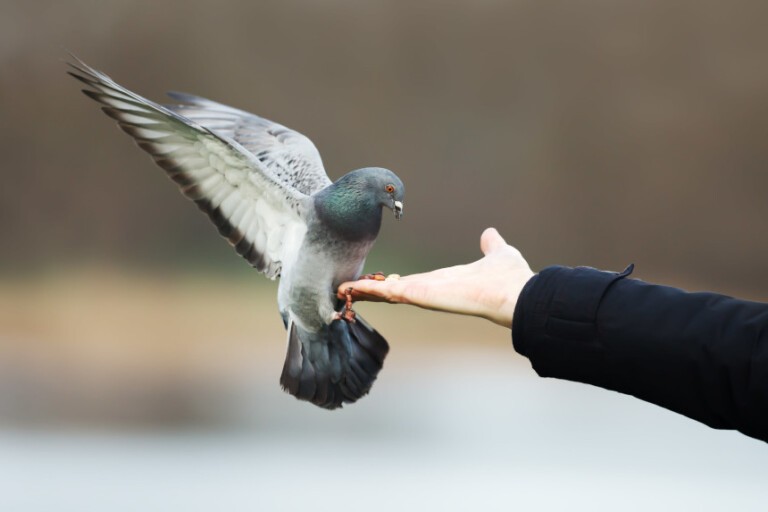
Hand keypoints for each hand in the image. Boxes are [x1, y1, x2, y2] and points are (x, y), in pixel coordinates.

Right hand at [337, 228, 534, 327]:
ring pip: (388, 293)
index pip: (414, 283)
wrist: (517, 294)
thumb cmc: (510, 279)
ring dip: (364, 291)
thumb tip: (490, 235)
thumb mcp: (498, 253)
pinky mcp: (422, 294)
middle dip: (372, 290)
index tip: (380, 282)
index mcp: (446, 281)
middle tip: (348, 289)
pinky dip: (368, 291)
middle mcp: (432, 290)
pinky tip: (349, 290)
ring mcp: (425, 294)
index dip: (396, 282)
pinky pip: (389, 292)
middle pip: (395, 290)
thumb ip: (491, 246)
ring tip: (341, 290)